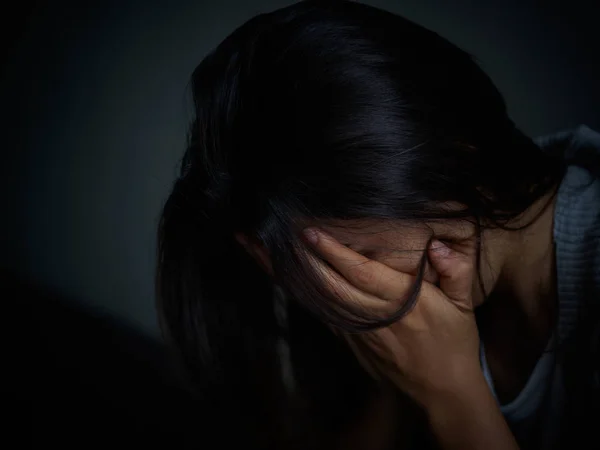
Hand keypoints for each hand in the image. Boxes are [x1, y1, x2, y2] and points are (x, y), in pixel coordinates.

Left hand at [302, 226, 481, 407]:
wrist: (442, 389)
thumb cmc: (455, 342)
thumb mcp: (465, 307)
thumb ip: (456, 272)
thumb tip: (437, 246)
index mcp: (405, 302)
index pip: (363, 273)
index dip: (335, 252)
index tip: (313, 232)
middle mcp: (379, 316)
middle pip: (335, 286)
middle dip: (307, 260)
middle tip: (284, 234)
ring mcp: (363, 331)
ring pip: (326, 301)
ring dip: (300, 277)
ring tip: (274, 253)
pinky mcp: (354, 341)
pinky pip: (327, 316)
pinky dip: (307, 297)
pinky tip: (288, 279)